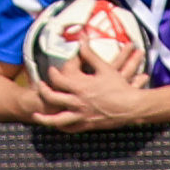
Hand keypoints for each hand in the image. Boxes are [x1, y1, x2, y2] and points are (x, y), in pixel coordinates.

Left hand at [33, 43, 149, 133]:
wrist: (133, 107)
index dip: (52, 74)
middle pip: (53, 98)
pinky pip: (71, 128)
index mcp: (81, 87)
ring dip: (45, 119)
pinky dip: (62, 128)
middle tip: (41, 87)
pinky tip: (57, 126)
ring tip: (37, 116)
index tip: (51, 71)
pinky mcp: (88, 125)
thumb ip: (90, 55)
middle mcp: (78, 102)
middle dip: (43, 92)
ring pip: (57, 120)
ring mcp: (82, 115)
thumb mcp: (106, 68)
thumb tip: (82, 41)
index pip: (58, 80)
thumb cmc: (120, 87)